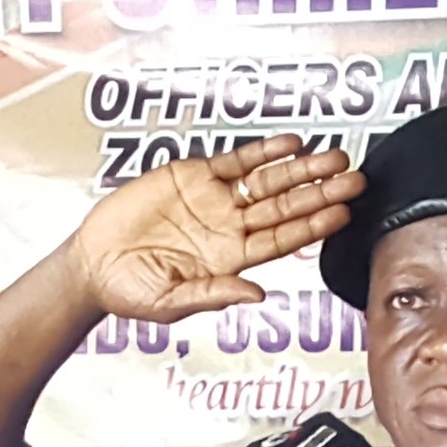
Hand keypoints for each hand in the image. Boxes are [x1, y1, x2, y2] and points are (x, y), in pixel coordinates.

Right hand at [62, 134, 362, 323]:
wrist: (91, 264)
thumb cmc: (129, 290)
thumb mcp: (170, 302)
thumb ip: (213, 294)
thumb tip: (256, 294)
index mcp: (230, 259)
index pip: (284, 241)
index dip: (314, 226)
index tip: (342, 213)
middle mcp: (229, 227)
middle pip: (286, 207)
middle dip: (321, 192)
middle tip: (354, 180)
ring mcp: (214, 200)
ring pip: (268, 181)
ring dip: (301, 169)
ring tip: (334, 157)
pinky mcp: (191, 176)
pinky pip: (235, 161)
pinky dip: (263, 152)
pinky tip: (291, 144)